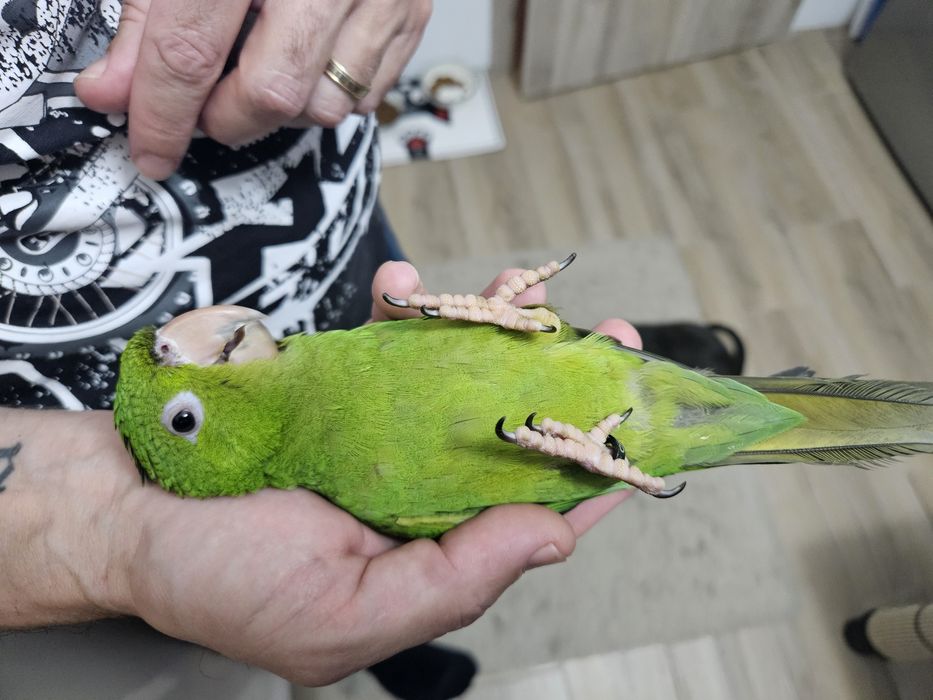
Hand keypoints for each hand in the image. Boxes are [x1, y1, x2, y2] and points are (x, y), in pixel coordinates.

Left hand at [75, 0, 431, 179]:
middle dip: (227, 118)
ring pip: (325, 105)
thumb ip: (148, 15)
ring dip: (282, 109)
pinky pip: (367, 93)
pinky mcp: (410, 10)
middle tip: (206, 106)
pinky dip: (330, 92)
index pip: (191, 49)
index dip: (163, 113)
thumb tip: (117, 89)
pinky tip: (311, 57)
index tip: (151, 148)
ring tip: (263, 69)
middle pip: (270, 92)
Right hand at [118, 263, 640, 684]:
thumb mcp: (343, 615)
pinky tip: (406, 291)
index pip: (532, 516)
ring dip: (495, 332)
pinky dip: (404, 313)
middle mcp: (415, 492)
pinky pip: (387, 346)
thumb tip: (551, 537)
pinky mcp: (339, 389)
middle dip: (560, 383)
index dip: (589, 474)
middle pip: (509, 435)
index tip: (637, 429)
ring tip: (527, 294)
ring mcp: (380, 435)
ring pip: (460, 380)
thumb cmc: (220, 582)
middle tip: (605, 337)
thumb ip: (454, 582)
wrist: (123, 514)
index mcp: (429, 555)